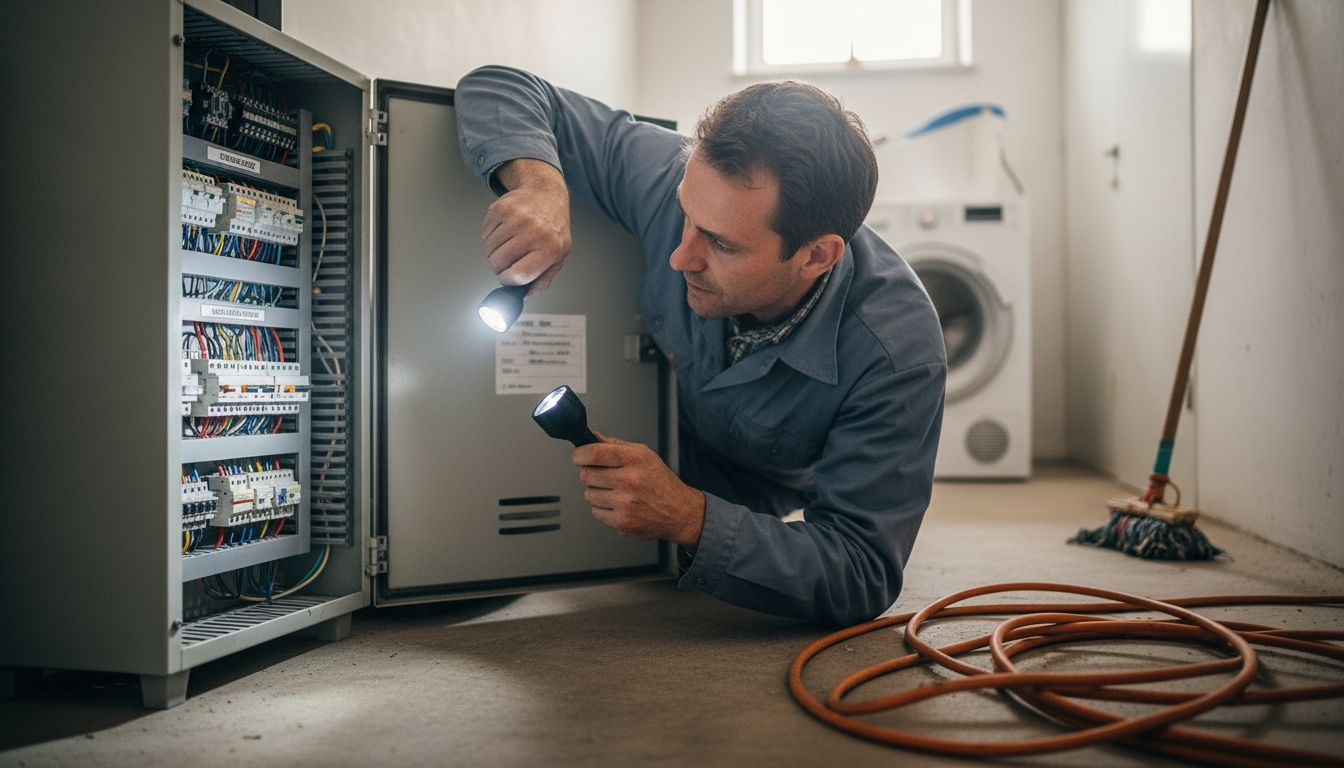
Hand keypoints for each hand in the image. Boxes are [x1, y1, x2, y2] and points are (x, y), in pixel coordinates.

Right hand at [481, 159, 570, 295]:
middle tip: (506, 261)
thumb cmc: (553, 227)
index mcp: (550, 248)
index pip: (519, 274)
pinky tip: (503, 232)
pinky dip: (489, 237)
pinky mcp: (501, 208)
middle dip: (498, 267)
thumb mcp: (558, 255)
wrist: (546, 193)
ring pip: (489, 249)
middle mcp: (534, 232)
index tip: (507, 278)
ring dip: (493, 252)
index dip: (508, 280)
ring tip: (506, 245)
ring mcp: (517, 218)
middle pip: (499, 262)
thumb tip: (525, 295)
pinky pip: (484, 233)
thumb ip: (543, 278)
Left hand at [574, 435, 705, 550]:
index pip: (594, 452)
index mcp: (636, 459)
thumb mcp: (645, 455)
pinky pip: (595, 512)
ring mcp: (625, 503)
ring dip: (597, 492)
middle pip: (587, 474)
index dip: (580, 454)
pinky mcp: (622, 522)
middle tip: (602, 475)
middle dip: (590, 474)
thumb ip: (616, 445)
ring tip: (615, 492)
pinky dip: (603, 509)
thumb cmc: (661, 483)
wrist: (679, 512)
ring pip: (589, 494)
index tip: (579, 456)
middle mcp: (631, 480)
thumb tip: (592, 437)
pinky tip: (618, 505)